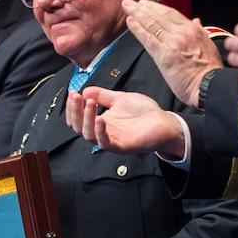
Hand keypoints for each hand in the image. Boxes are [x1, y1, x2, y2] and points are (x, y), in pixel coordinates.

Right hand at [69, 88, 185, 157]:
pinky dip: (99, 131)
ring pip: (88, 135)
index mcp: (101, 121)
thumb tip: (85, 90)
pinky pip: (104, 142)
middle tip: (76, 96)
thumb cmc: (145, 113)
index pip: (79, 117)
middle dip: (75, 111)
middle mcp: (103, 132)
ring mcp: (111, 140)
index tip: (73, 92)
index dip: (73, 106)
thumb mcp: (120, 98)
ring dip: (86, 118)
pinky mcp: (121, 146)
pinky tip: (100, 118)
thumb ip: (102, 95)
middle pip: (79, 127)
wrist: (164, 123)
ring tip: (89, 103)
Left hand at [122, 0, 221, 105]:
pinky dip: (137, 29)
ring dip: (137, 14)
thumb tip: (196, 21)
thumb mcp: (209, 44)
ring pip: (152, 24)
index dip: (156, 7)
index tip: (146, 4)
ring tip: (127, 7)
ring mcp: (172, 43)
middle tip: (130, 2)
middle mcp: (182, 33)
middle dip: (142, 7)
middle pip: (158, 16)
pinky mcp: (164, 56)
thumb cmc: (210, 70)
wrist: (209, 85)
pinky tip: (130, 22)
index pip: (171, 13)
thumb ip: (200, 31)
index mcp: (193, 30)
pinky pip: (148, 39)